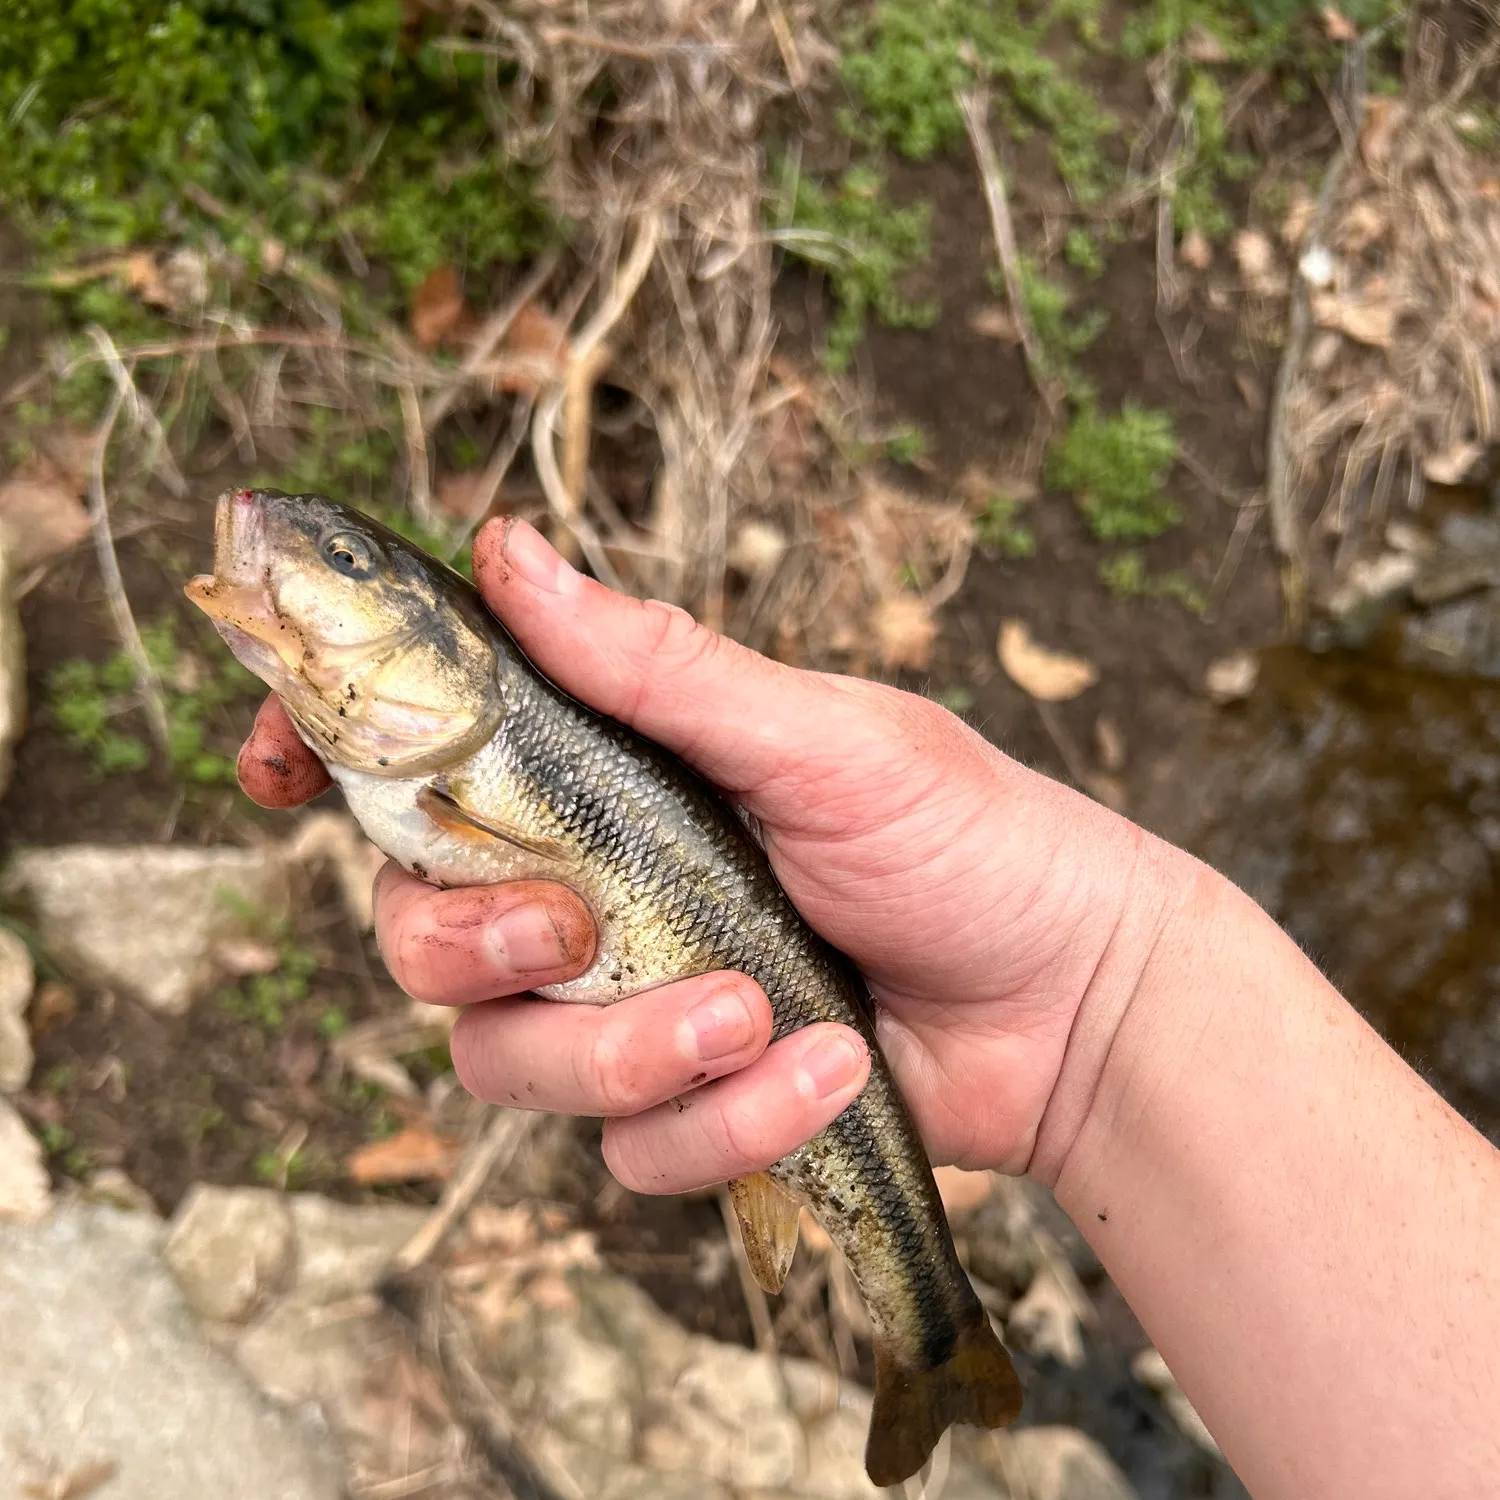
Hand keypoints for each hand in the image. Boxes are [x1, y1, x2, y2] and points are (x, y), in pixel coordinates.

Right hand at [239, 518, 1188, 1192]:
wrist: (1074, 996)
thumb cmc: (967, 837)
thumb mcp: (821, 734)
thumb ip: (661, 666)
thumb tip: (505, 548)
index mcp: (609, 779)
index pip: (424, 769)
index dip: (324, 765)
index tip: (274, 770)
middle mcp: (596, 893)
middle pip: (418, 934)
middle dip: (468, 944)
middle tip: (569, 931)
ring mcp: (633, 1009)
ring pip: (507, 1067)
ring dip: (626, 1052)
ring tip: (760, 1016)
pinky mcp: (686, 1111)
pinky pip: (630, 1153)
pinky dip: (729, 1123)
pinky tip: (831, 1075)